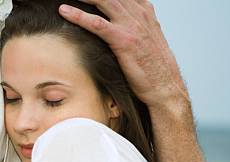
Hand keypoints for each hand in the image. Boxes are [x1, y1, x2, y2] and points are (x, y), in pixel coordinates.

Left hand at [59, 0, 188, 109]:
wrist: (165, 85)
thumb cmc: (154, 67)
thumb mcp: (147, 39)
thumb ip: (135, 25)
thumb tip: (119, 24)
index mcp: (144, 11)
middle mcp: (139, 14)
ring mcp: (131, 26)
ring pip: (103, 0)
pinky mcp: (123, 40)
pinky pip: (97, 24)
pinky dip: (78, 15)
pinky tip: (64, 11)